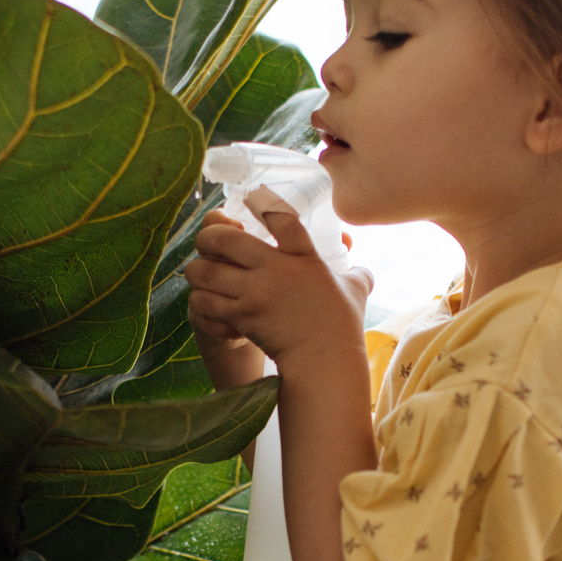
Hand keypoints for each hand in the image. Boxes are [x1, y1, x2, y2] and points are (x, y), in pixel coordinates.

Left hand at [184, 210, 372, 374]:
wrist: (324, 361)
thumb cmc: (341, 327)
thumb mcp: (355, 291)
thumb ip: (357, 275)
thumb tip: (364, 270)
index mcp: (303, 256)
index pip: (279, 217)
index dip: (260, 202)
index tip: (249, 198)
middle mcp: (275, 269)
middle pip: (225, 237)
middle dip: (209, 236)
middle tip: (208, 242)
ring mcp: (255, 293)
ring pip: (205, 270)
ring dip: (197, 269)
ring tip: (199, 272)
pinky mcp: (241, 316)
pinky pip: (204, 301)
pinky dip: (200, 300)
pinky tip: (205, 301)